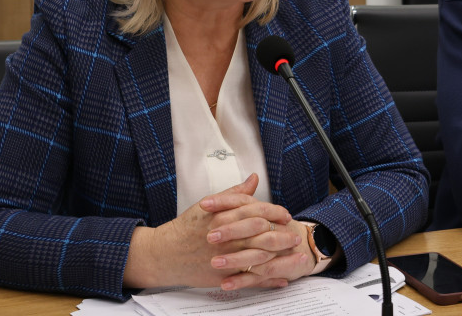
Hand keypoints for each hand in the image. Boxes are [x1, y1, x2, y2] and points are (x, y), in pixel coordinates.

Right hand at [124, 174, 300, 289]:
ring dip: (281, 258)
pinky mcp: (224, 276)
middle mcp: (226, 238)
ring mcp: (225, 258)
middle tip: (295, 236)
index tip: (285, 215)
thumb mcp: (209, 205)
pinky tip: (282, 280)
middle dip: (282, 236)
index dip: (274, 213)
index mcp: (224, 217)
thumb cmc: (187, 228)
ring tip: (296, 257)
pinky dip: (268, 281)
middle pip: (261, 235)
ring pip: (259, 258)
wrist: (166, 254)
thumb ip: (234, 193)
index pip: (256, 212)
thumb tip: (253, 179)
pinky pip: (250, 280)